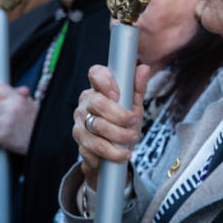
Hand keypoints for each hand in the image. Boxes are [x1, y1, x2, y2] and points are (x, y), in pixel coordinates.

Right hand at [73, 63, 149, 191]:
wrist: (112, 153)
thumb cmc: (123, 124)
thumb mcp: (133, 106)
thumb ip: (137, 88)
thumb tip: (143, 68)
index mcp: (98, 89)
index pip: (96, 74)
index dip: (105, 81)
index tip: (117, 94)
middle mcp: (86, 103)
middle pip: (97, 103)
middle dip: (119, 115)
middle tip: (134, 123)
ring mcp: (80, 122)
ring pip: (97, 127)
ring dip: (119, 136)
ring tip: (132, 140)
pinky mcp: (79, 142)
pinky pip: (94, 147)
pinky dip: (112, 152)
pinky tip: (122, 154)